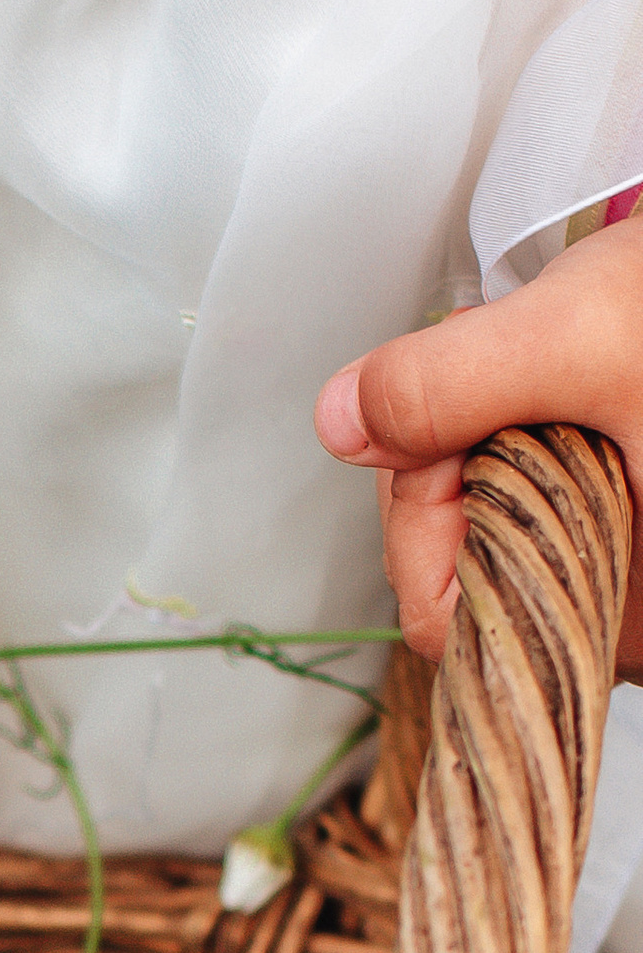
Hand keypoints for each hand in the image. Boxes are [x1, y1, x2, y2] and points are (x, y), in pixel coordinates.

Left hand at [314, 218, 642, 672]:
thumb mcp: (577, 335)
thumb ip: (443, 386)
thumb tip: (339, 424)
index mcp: (636, 617)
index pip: (450, 617)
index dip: (418, 512)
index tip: (433, 424)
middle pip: (478, 573)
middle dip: (463, 467)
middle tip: (510, 374)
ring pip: (519, 535)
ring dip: (506, 448)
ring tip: (564, 373)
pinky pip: (567, 512)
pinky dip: (551, 449)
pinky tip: (589, 392)